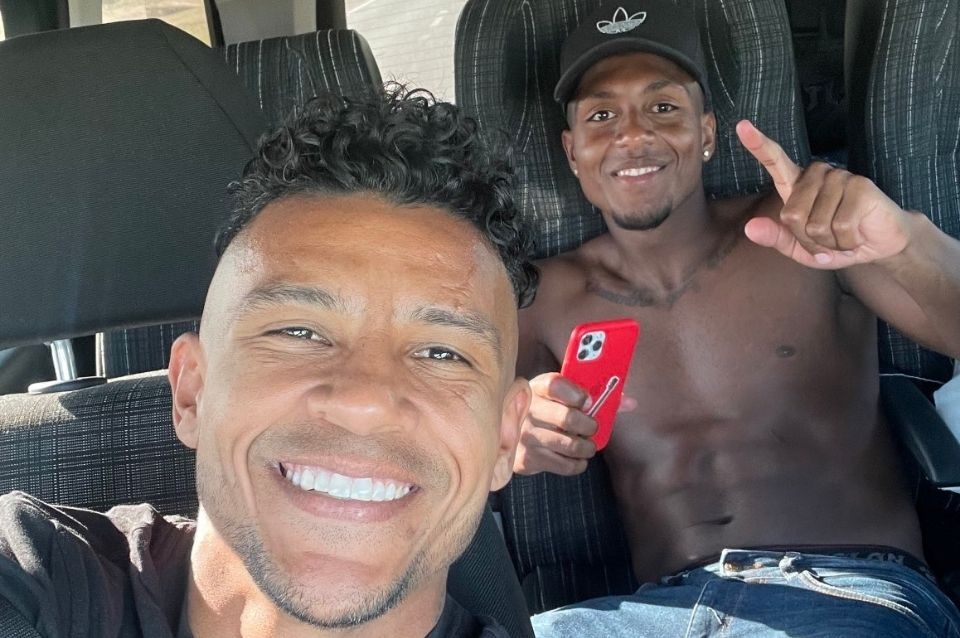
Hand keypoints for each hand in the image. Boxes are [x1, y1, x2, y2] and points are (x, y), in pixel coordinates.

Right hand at [513, 373, 596, 475]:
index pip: (555, 385)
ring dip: (587, 448)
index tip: (589, 402)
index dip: (577, 394)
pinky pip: (564, 465)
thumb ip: (596, 396)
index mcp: (537, 387)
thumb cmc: (548, 411)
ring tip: (587, 446)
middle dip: (589, 426)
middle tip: (592, 428)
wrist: (514, 434)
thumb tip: (631, 403)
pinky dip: (578, 464)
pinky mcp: (527, 458)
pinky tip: (576, 458)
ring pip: (569, 445)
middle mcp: (527, 410)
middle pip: (567, 418)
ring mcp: (525, 435)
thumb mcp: (563, 396)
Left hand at [736, 120, 912, 268]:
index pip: (775, 162)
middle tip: (828, 239)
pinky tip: (856, 235)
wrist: (879, 245)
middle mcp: (817, 176)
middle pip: (792, 215)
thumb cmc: (836, 243)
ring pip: (815, 224)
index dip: (759, 145)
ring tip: (843, 235)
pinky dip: (846, 241)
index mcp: (797, 186)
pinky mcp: (860, 186)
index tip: (742, 126)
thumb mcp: (801, 248)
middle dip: (808, 239)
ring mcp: (840, 177)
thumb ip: (776, 238)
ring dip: (829, 242)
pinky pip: (840, 226)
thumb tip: (750, 228)